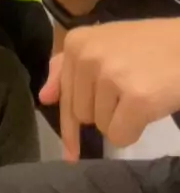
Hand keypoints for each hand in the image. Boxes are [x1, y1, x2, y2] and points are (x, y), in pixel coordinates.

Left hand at [39, 18, 179, 159]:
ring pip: (101, 126)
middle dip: (105, 111)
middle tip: (128, 89)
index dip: (69, 124)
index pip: (65, 95)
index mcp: (77, 41)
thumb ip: (69, 68)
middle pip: (82, 114)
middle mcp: (87, 55)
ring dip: (121, 118)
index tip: (70, 152)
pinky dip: (135, 130)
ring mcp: (110, 76)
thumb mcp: (104, 45)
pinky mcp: (135, 98)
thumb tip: (44, 97)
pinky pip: (120, 136)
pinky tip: (149, 107)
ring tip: (140, 91)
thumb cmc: (149, 46)